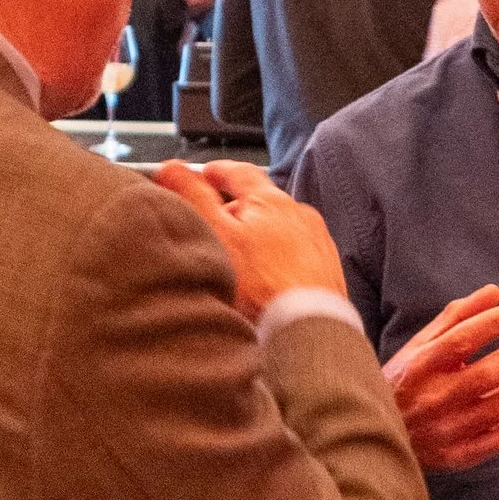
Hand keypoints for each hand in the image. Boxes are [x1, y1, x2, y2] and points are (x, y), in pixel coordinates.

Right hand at [153, 160, 347, 321]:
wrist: (307, 331)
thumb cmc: (261, 287)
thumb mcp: (216, 234)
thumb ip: (193, 196)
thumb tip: (172, 168)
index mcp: (271, 200)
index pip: (238, 172)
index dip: (215, 172)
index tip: (203, 176)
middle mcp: (300, 215)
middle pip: (260, 202)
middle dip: (236, 210)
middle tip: (213, 226)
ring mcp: (317, 243)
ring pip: (279, 230)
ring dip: (259, 238)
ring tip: (238, 261)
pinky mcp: (327, 271)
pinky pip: (296, 256)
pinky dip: (278, 261)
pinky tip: (265, 282)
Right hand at [386, 285, 498, 472]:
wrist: (374, 437)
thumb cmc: (402, 384)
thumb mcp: (418, 346)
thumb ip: (456, 318)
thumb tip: (495, 292)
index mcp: (419, 366)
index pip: (463, 339)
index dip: (497, 322)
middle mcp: (432, 399)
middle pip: (490, 374)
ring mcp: (446, 431)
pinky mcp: (457, 456)